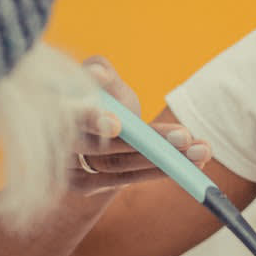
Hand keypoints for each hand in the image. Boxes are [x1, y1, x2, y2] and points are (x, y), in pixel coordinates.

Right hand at [65, 56, 212, 193]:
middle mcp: (56, 141)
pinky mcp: (84, 185)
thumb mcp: (101, 79)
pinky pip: (124, 178)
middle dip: (147, 142)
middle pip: (101, 146)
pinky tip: (190, 165)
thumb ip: (101, 70)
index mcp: (54, 106)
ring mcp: (68, 167)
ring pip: (118, 163)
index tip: (116, 123)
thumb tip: (97, 75)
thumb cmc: (101, 97)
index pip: (69, 115)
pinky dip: (158, 171)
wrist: (92, 133)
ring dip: (163, 158)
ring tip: (201, 150)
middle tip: (185, 138)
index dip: (90, 120)